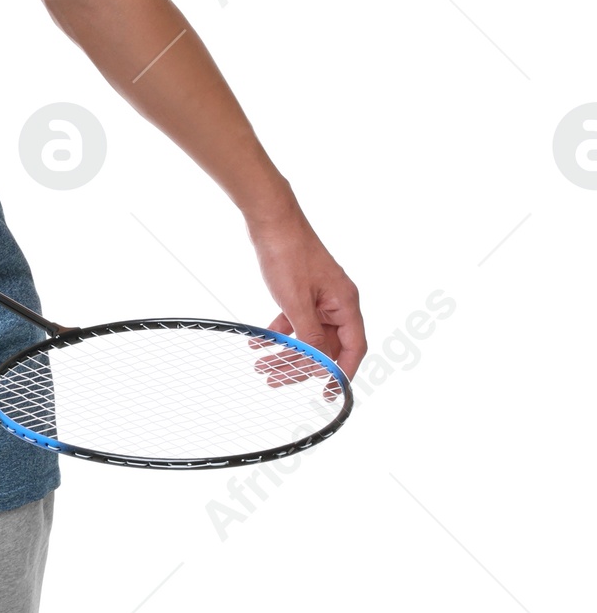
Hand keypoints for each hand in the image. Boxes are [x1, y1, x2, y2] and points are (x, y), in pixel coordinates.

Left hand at [250, 215, 365, 375]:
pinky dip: (279, 334)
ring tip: (261, 367)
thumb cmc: (288, 254)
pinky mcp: (303, 292)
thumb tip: (320, 363)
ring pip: (307, 336)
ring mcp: (320, 298)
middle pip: (326, 346)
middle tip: (274, 381)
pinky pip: (294, 321)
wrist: (271, 220)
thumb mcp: (296, 301)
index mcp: (345, 303)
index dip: (344, 372)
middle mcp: (337, 302)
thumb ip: (310, 334)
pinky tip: (258, 344)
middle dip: (301, 366)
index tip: (330, 392)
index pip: (354, 347)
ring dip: (285, 353)